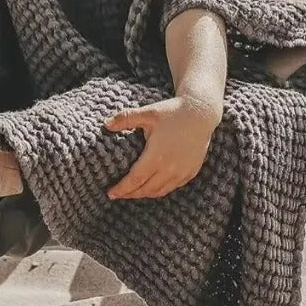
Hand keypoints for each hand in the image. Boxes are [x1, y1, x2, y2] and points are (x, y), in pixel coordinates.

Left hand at [103, 96, 221, 199]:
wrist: (201, 113)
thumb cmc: (172, 112)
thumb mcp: (148, 113)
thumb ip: (126, 118)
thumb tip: (105, 124)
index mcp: (157, 156)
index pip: (135, 180)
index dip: (122, 188)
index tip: (110, 193)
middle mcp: (170, 168)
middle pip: (146, 189)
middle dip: (130, 194)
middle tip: (117, 194)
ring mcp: (182, 172)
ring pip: (160, 191)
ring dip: (144, 194)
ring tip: (132, 192)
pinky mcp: (191, 172)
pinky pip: (172, 187)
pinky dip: (160, 190)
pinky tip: (152, 186)